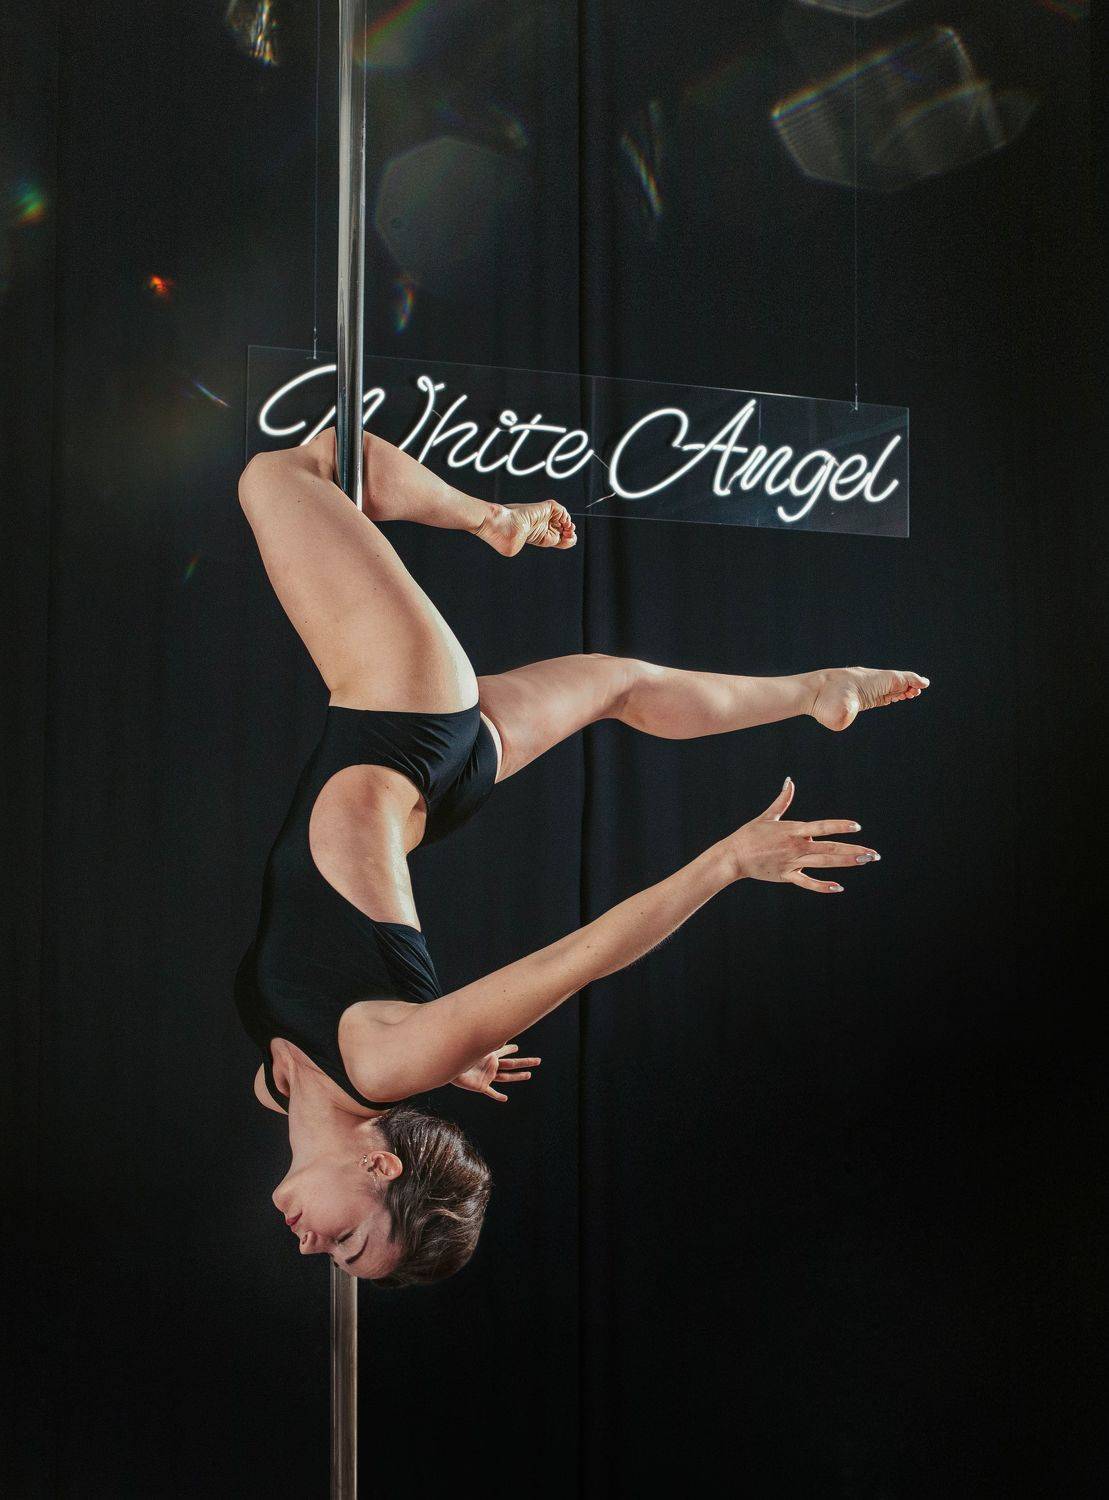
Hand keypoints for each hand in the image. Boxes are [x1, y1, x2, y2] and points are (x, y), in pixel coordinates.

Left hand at [451, 1043, 541, 1101]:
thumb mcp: (477, 1045)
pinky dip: (497, 1096)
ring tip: (529, 1075)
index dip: (510, 1048)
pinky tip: (504, 1099)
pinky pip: (491, 1092)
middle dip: (525, 1062)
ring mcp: (487, 1075)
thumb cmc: (460, 1053)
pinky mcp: (481, 1086)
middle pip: (512, 1064)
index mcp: (490, 1055)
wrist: (448, 1066)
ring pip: (506, 1077)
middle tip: (538, 1061)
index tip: (516, 1046)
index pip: (504, 1051)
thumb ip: (489, 1039)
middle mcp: (491, 1065)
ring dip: (518, 1076)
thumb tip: (501, 1030)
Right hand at [722, 778, 878, 893]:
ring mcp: (792, 863)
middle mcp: (796, 846)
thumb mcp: (768, 815)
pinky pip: (808, 882)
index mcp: (793, 830)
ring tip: (864, 861)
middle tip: (873, 854)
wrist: (733, 855)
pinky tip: (839, 887)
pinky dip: (822, 886)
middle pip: (830, 848)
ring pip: (824, 863)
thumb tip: (790, 781)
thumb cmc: (750, 834)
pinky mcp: (787, 876)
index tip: (857, 827)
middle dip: (853, 850)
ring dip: (846, 862)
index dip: (840, 826)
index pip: (822, 827)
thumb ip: (783, 800)